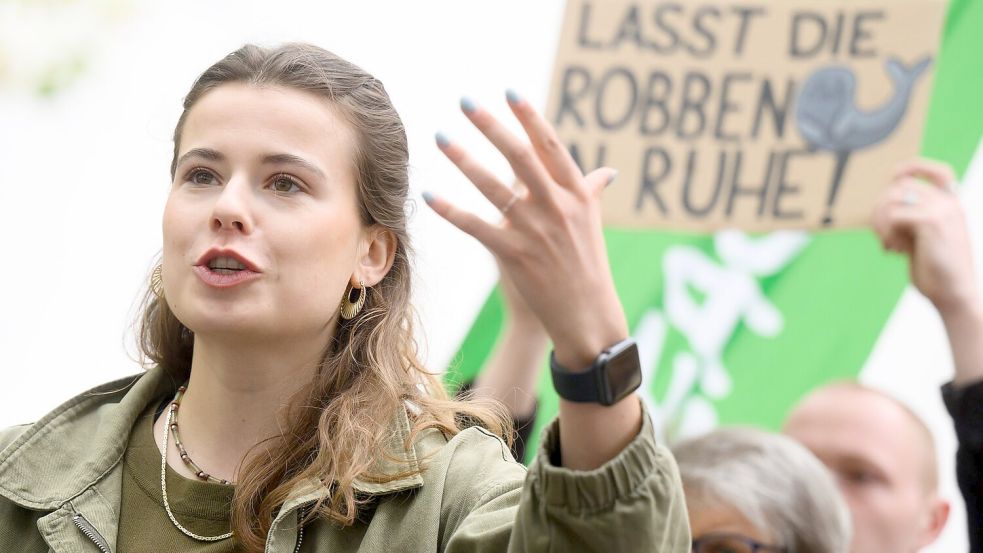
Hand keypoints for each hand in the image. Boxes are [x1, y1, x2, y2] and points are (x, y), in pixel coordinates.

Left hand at [425, 92, 626, 370]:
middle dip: (491, 126)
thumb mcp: (593, 226)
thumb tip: (606, 172)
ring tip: (441, 136)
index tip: (509, 92)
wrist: (587, 316)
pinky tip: (430, 194)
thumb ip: (592, 193)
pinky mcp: (515, 255)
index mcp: (577, 194)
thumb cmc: (588, 267)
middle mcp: (557, 207)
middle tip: (465, 101)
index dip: (530, 117)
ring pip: (493, 187)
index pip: (551, 146)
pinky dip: (451, 210)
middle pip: (520, 156)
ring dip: (464, 159)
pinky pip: (476, 227)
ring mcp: (536, 231)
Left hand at [872, 158, 982, 385]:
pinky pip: (893, 216)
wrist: (954, 294)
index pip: (936, 171)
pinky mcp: (931, 222)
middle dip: (881, 209)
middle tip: (882, 235)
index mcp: (951, 205)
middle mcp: (949, 203)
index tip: (894, 178)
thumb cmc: (936, 270)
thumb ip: (912, 220)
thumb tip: (881, 205)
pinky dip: (887, 233)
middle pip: (900, 186)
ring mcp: (942, 210)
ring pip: (893, 198)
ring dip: (881, 222)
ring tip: (888, 243)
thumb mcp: (924, 240)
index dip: (912, 167)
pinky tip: (895, 251)